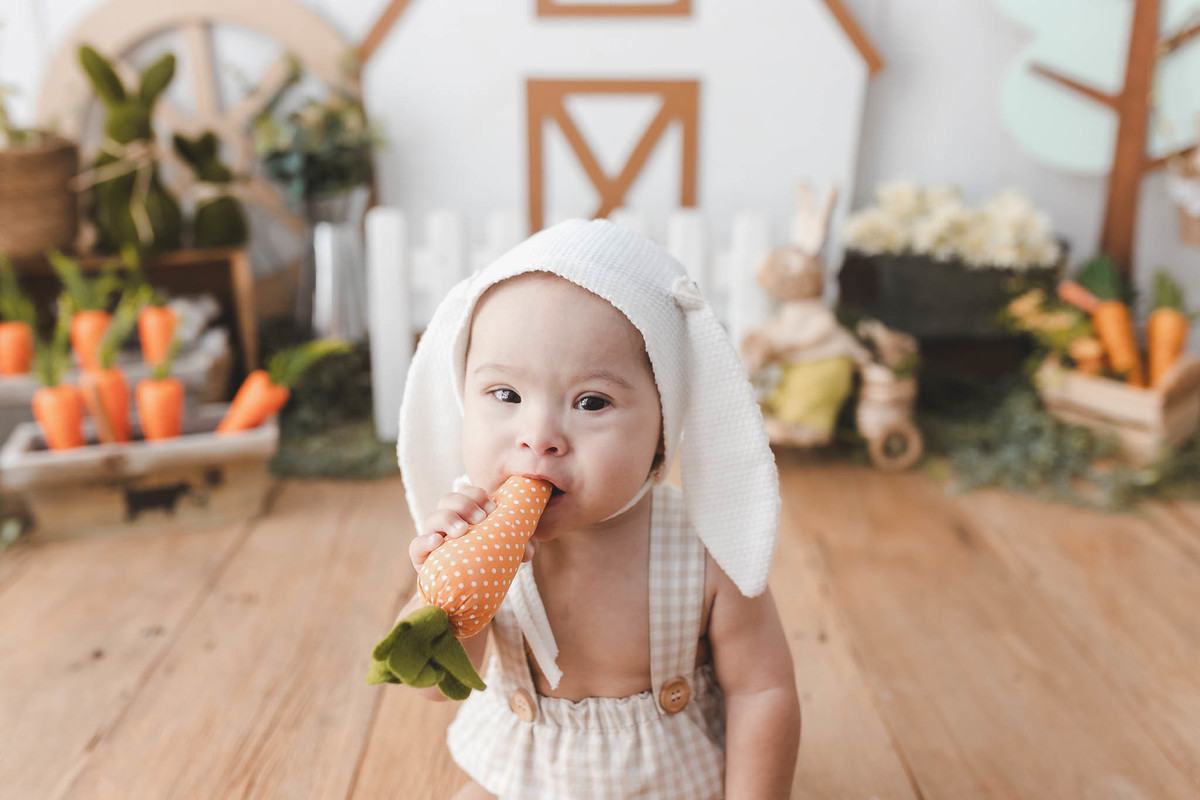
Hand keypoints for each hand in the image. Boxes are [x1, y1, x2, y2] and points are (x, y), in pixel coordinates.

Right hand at [408, 484, 537, 570]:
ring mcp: (432, 539)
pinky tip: (438, 542)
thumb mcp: (505, 553)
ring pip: (432, 518)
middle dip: (465, 504)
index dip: (477, 494)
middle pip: (448, 500)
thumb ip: (520, 546)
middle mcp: (447, 523)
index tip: (492, 507)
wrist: (464, 599)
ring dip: (448, 519)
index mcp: (466, 515)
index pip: (467, 493)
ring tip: (462, 530)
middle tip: (481, 518)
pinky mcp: (422, 559)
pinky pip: (416, 546)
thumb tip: (529, 550)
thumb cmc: (485, 567)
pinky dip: (426, 541)